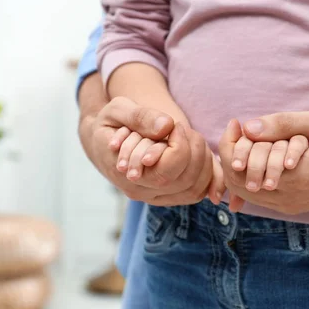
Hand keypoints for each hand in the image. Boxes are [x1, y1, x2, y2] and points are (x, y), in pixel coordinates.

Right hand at [110, 124, 224, 202]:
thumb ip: (140, 116)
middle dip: (194, 151)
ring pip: (194, 189)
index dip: (179, 147)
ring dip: (202, 160)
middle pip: (184, 181)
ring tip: (189, 137)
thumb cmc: (110, 124)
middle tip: (184, 129)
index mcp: (126, 174)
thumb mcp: (117, 110)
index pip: (166, 172)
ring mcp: (155, 197)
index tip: (175, 125)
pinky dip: (206, 172)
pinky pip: (197, 192)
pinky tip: (197, 150)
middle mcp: (141, 192)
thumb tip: (167, 126)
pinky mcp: (168, 196)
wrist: (102, 142)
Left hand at [219, 111, 308, 213]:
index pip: (240, 168)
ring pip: (246, 192)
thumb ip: (285, 124)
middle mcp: (289, 198)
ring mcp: (291, 206)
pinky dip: (252, 177)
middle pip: (237, 182)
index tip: (236, 122)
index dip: (230, 144)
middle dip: (231, 155)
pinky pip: (260, 197)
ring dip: (241, 167)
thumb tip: (248, 127)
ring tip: (249, 140)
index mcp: (295, 177)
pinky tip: (261, 155)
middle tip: (238, 130)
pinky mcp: (295, 207)